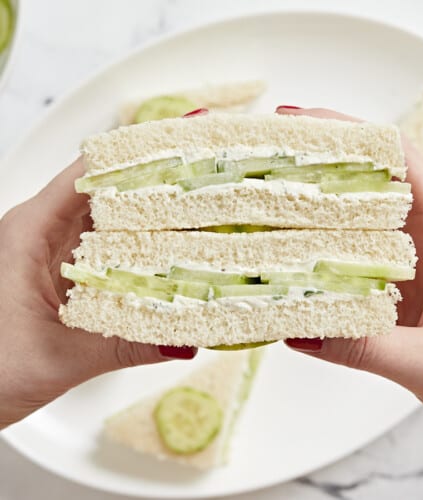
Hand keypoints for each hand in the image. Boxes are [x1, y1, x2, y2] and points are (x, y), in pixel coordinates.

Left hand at [0, 159, 196, 429]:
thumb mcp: (62, 357)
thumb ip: (128, 347)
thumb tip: (184, 341)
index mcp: (30, 232)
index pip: (89, 174)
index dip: (134, 160)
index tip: (177, 156)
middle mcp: (42, 232)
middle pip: (106, 193)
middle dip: (153, 189)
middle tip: (200, 190)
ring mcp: (55, 251)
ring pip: (110, 221)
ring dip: (149, 220)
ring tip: (194, 219)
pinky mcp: (65, 272)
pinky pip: (108, 249)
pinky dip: (138, 249)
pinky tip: (167, 257)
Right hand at [279, 106, 422, 457]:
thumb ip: (369, 348)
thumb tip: (301, 330)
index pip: (399, 158)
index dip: (349, 133)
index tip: (302, 123)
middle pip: (367, 178)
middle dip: (318, 161)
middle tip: (267, 154)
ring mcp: (403, 259)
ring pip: (352, 215)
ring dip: (311, 204)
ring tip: (265, 197)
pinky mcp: (388, 284)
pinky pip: (345, 254)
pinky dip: (314, 247)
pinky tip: (285, 254)